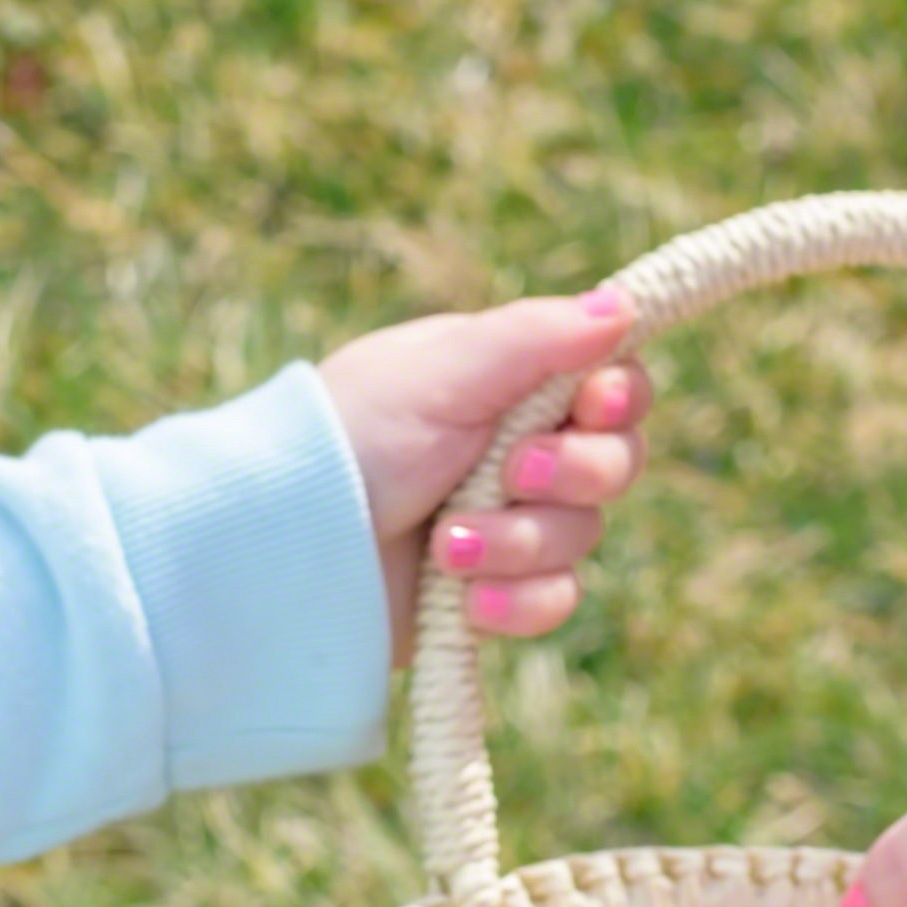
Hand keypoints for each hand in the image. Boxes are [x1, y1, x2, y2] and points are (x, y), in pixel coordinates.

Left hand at [314, 290, 651, 662]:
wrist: (286, 546)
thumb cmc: (352, 437)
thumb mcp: (443, 371)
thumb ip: (536, 336)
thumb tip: (620, 304)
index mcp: (507, 382)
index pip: (611, 384)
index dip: (619, 397)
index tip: (595, 403)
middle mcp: (515, 449)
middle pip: (616, 461)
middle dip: (574, 473)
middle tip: (510, 474)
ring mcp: (505, 524)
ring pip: (582, 537)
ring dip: (519, 543)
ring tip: (446, 547)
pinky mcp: (490, 593)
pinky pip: (552, 601)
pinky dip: (513, 602)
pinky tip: (462, 598)